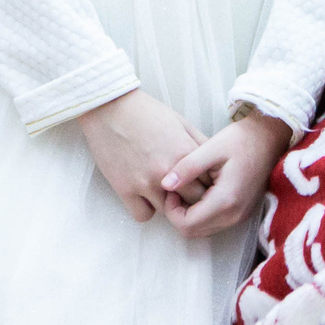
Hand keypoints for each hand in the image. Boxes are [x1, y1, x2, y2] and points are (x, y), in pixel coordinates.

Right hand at [76, 89, 203, 223]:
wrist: (110, 108)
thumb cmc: (147, 113)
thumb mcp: (181, 123)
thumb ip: (200, 145)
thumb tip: (215, 164)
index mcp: (186, 153)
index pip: (210, 183)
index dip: (208, 185)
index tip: (202, 184)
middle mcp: (168, 171)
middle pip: (194, 202)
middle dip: (193, 199)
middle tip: (186, 193)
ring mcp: (146, 183)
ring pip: (169, 212)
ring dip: (169, 205)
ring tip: (163, 191)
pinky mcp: (125, 189)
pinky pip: (143, 215)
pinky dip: (145, 209)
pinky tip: (144, 196)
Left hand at [162, 111, 294, 238]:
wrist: (269, 138)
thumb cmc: (241, 139)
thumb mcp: (211, 147)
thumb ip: (187, 167)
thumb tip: (164, 184)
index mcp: (226, 199)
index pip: (187, 224)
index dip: (171, 210)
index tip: (171, 189)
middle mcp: (234, 214)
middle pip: (193, 232)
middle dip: (178, 215)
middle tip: (176, 190)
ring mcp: (240, 216)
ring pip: (203, 230)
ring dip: (189, 216)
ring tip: (187, 190)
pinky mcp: (242, 213)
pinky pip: (214, 224)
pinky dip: (201, 215)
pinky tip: (200, 193)